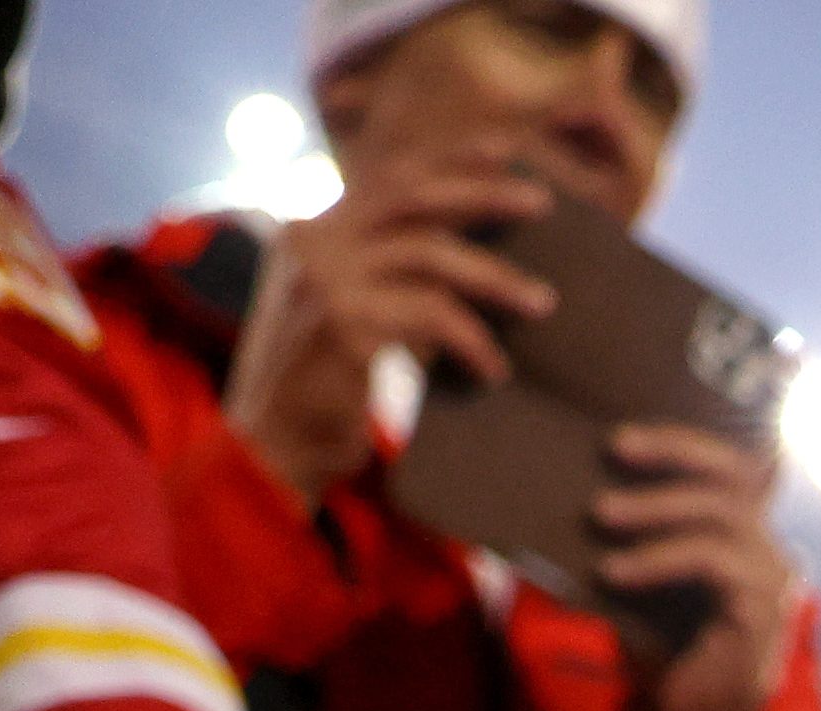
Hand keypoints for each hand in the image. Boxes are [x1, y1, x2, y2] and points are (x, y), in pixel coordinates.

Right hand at [221, 153, 558, 499]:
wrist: (277, 448)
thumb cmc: (329, 389)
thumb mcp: (361, 314)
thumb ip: (394, 278)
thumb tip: (477, 259)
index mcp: (319, 232)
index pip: (391, 177)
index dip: (451, 159)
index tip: (508, 152)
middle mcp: (315, 243)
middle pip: (412, 195)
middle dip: (483, 192)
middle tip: (542, 201)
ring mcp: (324, 279)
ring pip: (430, 254)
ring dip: (496, 277)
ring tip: (542, 302)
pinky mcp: (342, 323)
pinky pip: (431, 315)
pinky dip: (472, 340)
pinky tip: (492, 370)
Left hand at [591, 421, 802, 710]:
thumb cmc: (667, 653)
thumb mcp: (645, 582)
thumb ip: (635, 539)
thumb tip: (579, 489)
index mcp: (746, 537)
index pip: (731, 467)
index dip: (682, 443)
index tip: (621, 439)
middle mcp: (769, 550)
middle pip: (732, 477)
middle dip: (671, 455)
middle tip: (614, 450)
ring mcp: (771, 580)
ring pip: (720, 514)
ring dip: (654, 508)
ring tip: (600, 516)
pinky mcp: (761, 611)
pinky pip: (710, 562)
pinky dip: (658, 559)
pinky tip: (614, 573)